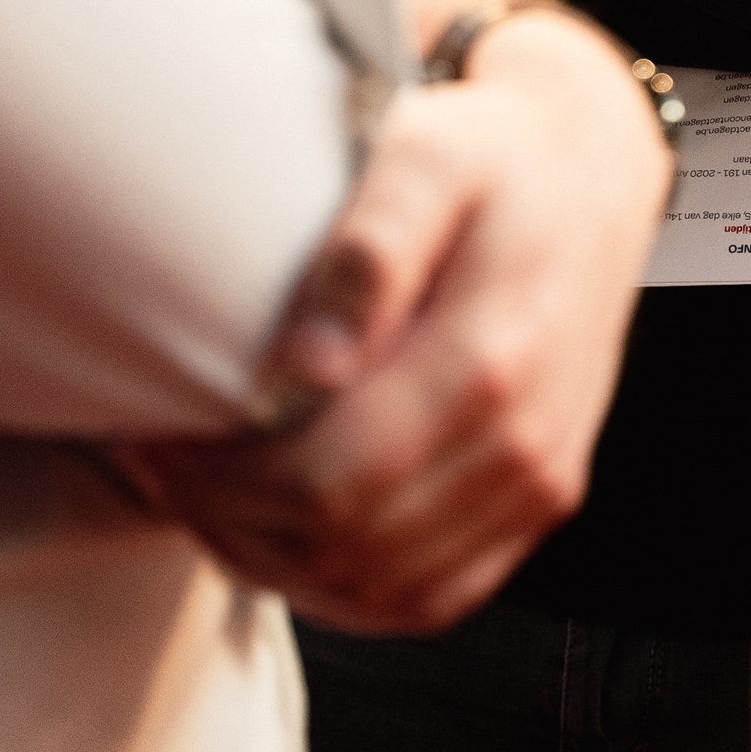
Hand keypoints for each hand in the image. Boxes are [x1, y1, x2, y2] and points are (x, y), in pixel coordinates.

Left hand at [117, 9, 671, 630]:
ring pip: (380, 590)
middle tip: (161, 469)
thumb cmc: (496, 154)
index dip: (223, 483)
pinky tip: (288, 535)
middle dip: (230, 521)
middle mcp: (522, 441)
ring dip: (276, 563)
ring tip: (208, 499)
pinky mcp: (540, 499)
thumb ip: (370, 249)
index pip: (328, 480)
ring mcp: (537, 482)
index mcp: (488, 358)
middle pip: (343, 546)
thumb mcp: (428, 155)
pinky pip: (431, 597)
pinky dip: (346, 589)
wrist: (592, 168)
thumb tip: (307, 367)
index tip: (158, 441)